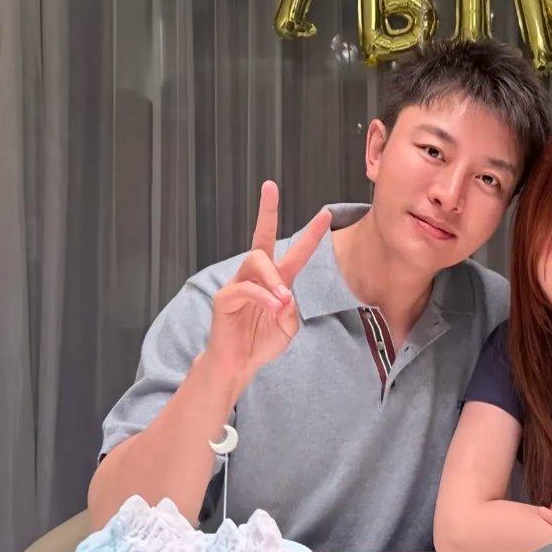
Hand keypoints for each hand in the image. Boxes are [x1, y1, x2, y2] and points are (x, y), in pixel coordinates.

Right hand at [205, 181, 331, 384]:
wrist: (238, 365)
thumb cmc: (261, 344)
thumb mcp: (287, 328)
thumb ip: (290, 312)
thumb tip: (283, 296)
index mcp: (278, 281)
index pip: (296, 252)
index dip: (311, 233)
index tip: (326, 213)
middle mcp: (258, 277)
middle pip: (262, 237)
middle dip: (266, 210)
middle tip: (270, 186)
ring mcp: (239, 284)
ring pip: (255, 261)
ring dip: (272, 278)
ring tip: (282, 298)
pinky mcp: (225, 299)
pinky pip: (246, 289)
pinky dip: (263, 298)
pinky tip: (272, 309)